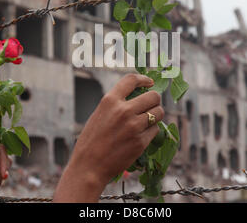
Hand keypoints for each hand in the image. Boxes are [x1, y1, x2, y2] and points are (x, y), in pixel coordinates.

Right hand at [53, 73, 163, 201]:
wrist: (89, 167)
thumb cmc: (91, 141)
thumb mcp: (99, 115)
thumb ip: (116, 104)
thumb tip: (137, 97)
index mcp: (109, 101)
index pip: (132, 80)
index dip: (144, 79)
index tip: (149, 82)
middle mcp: (123, 111)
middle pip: (153, 96)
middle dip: (154, 100)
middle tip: (151, 106)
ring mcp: (133, 127)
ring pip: (158, 113)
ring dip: (156, 115)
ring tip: (147, 120)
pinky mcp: (140, 142)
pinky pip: (156, 130)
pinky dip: (152, 131)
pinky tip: (142, 134)